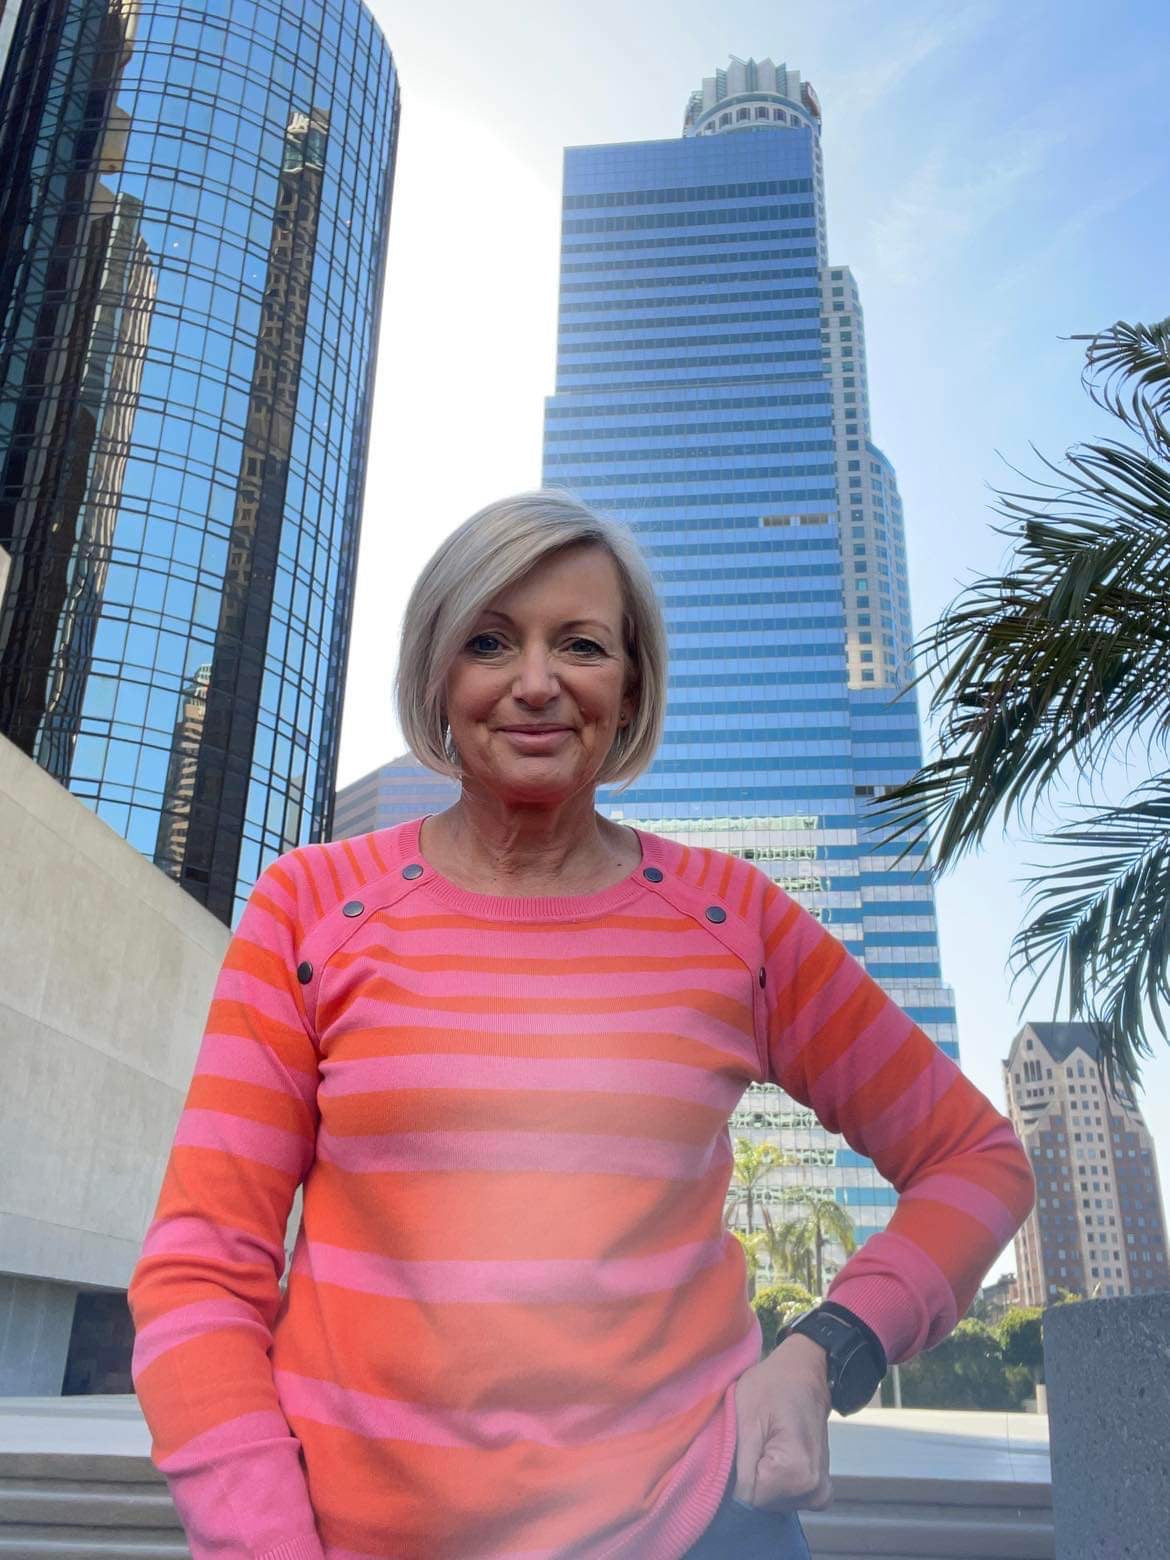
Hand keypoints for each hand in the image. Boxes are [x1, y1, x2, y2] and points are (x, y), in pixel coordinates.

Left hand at [732, 1333, 831, 1511]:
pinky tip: (774, 1453)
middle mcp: (813, 1490)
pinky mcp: (818, 1491)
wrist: (803, 1374)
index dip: (737, 1475)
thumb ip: (739, 1468)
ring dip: (761, 1477)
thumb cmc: (770, 1387)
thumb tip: (732, 1507)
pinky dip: (774, 1481)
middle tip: (754, 1440)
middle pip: (762, 1504)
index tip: (742, 1446)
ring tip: (765, 1442)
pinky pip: (785, 1499)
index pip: (748, 1500)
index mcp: (796, 1472)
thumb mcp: (744, 1419)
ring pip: (771, 1502)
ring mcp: (819, 1493)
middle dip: (750, 1476)